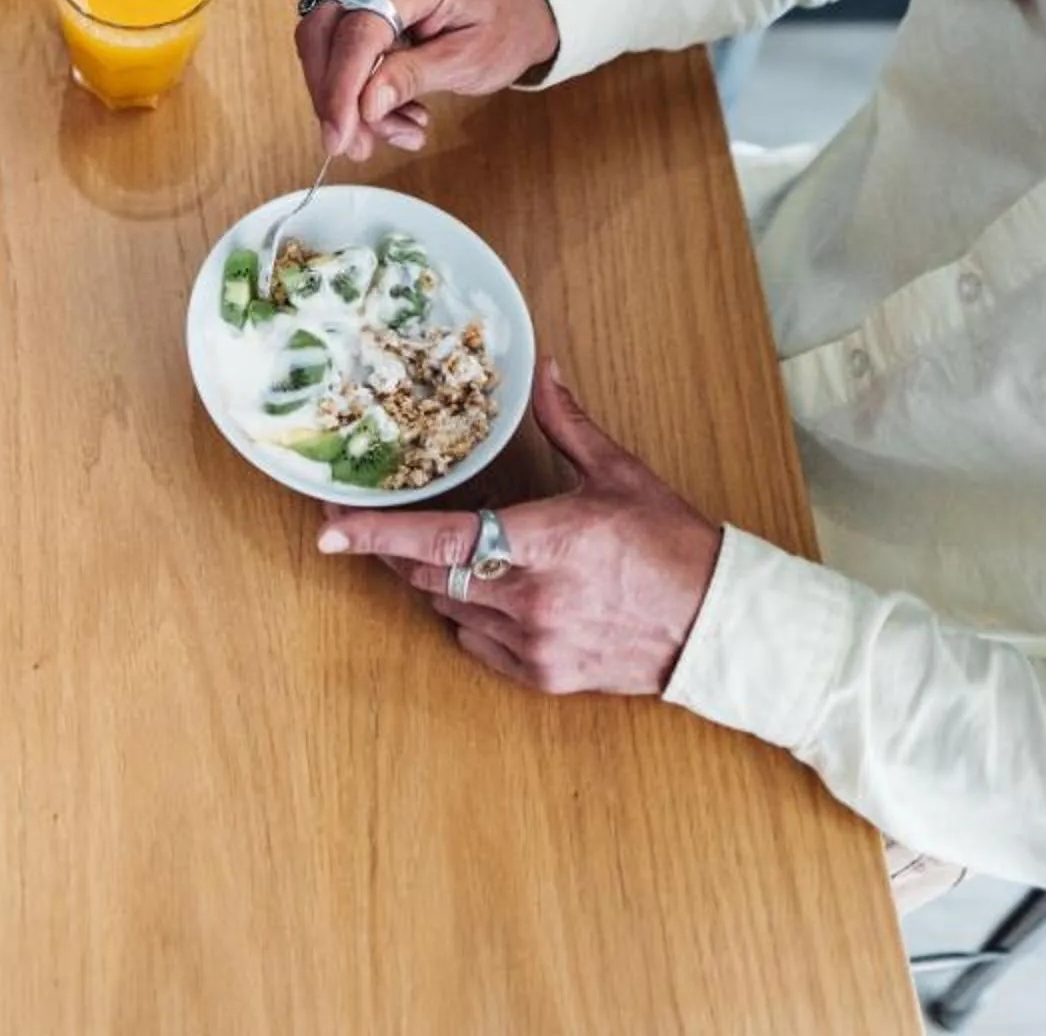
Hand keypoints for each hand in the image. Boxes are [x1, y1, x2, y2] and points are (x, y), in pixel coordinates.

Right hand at [295, 0, 559, 160]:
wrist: (515, 8)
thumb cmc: (503, 27)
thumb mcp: (469, 61)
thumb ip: (412, 77)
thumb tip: (365, 105)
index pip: (358, 29)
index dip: (341, 87)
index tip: (339, 136)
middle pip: (324, 32)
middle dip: (335, 97)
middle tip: (357, 146)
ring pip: (324, 45)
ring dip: (347, 100)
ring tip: (400, 129)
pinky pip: (338, 49)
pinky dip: (357, 90)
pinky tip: (396, 113)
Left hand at [317, 359, 719, 696]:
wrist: (717, 625)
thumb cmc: (672, 547)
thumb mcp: (618, 473)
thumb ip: (566, 422)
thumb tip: (542, 368)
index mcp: (545, 541)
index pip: (438, 538)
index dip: (375, 533)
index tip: (328, 528)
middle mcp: (532, 597)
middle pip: (429, 575)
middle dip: (397, 551)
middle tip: (380, 526)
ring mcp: (535, 643)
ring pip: (450, 608)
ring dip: (440, 579)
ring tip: (461, 551)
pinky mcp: (543, 676)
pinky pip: (477, 644)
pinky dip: (472, 617)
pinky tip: (496, 592)